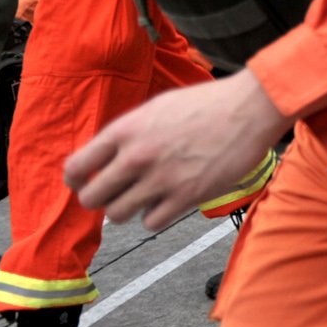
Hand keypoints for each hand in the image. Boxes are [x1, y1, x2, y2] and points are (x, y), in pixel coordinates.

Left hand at [65, 72, 287, 229]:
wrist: (251, 108)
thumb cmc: (208, 103)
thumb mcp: (158, 107)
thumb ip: (129, 132)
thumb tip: (107, 156)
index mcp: (126, 130)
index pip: (75, 167)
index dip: (75, 180)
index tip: (84, 182)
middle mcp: (137, 156)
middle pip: (92, 198)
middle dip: (100, 198)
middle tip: (116, 194)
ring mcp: (161, 179)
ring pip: (117, 215)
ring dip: (127, 209)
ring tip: (144, 197)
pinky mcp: (186, 196)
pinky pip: (150, 223)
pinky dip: (155, 216)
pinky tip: (168, 200)